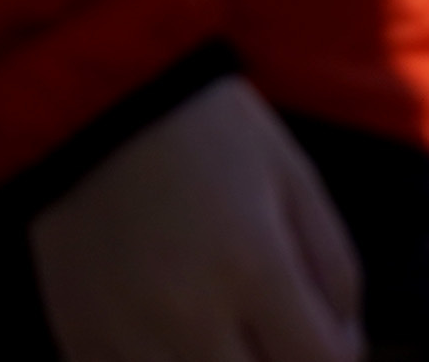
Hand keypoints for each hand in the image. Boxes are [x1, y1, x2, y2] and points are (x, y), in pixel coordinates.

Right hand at [27, 78, 360, 361]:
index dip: (334, 357)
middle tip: (268, 329)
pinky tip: (170, 333)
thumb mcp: (292, 177)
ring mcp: (128, 332)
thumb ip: (336, 270)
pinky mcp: (81, 335)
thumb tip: (348, 350)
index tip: (320, 334)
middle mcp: (189, 312)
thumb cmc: (204, 129)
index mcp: (252, 264)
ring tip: (220, 330)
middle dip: (278, 361)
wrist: (87, 93)